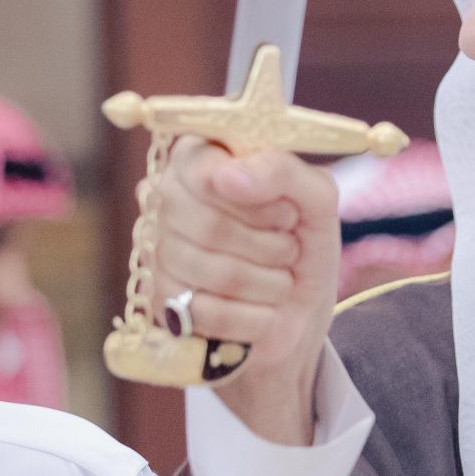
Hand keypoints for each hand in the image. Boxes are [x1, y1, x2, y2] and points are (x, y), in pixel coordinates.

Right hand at [152, 134, 341, 445]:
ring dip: (270, 284)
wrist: (297, 316)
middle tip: (288, 250)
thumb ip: (284, 171)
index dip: (261, 201)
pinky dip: (256, 318)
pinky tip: (264, 311)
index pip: (209, 171)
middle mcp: (165, 198)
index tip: (288, 215)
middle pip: (212, 226)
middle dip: (272, 247)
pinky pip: (211, 313)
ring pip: (216, 273)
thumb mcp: (316, 201)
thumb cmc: (302, 246)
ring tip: (279, 280)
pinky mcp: (162, 303)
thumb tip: (229, 176)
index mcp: (199, 158)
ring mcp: (158, 251)